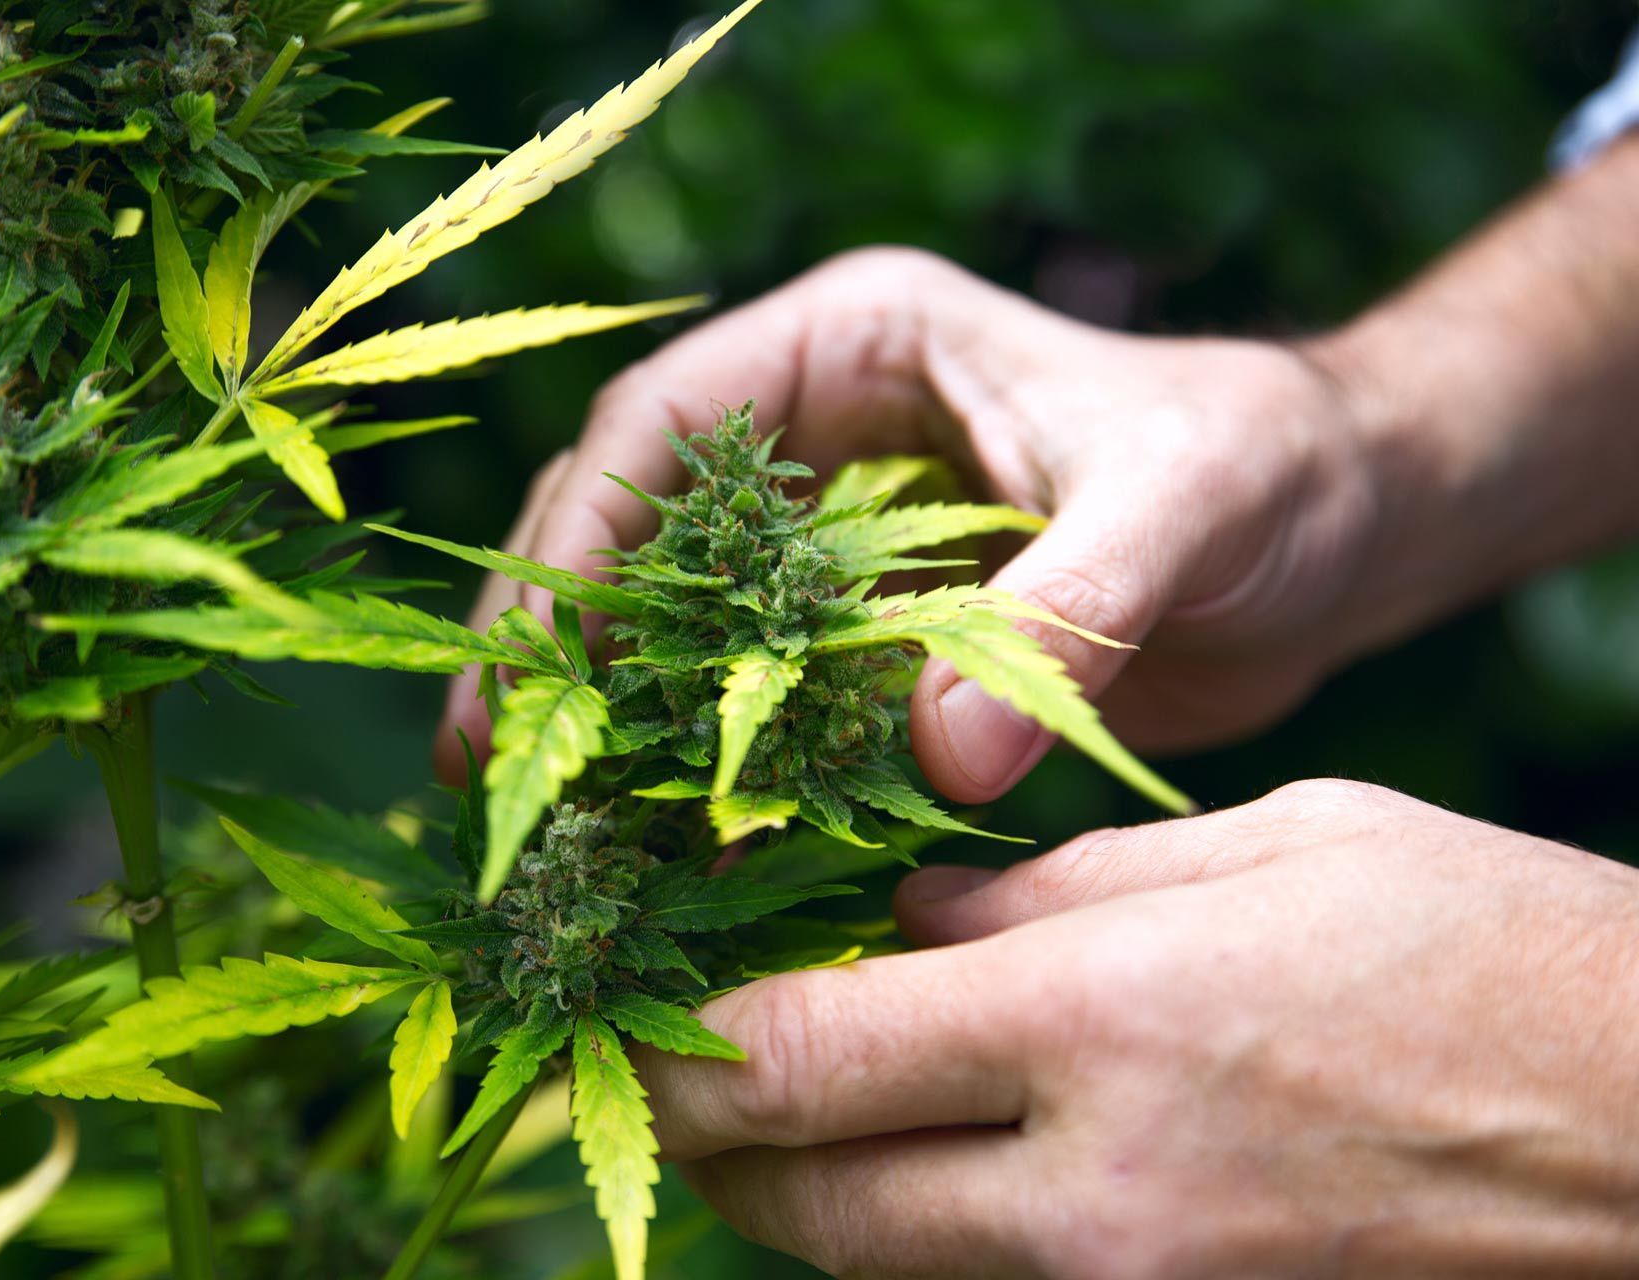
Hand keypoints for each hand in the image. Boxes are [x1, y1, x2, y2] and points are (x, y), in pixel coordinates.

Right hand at [434, 247, 1391, 797]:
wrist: (1334, 531)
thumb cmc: (1268, 472)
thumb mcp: (1184, 509)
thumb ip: (1065, 613)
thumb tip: (939, 755)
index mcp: (858, 343)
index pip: (665, 422)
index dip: (583, 540)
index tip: (540, 666)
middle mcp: (817, 427)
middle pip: (628, 521)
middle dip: (553, 637)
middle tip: (486, 767)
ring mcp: (830, 530)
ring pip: (668, 612)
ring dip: (604, 713)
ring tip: (543, 825)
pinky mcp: (860, 624)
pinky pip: (748, 691)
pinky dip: (702, 764)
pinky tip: (664, 848)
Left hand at [639, 780, 1638, 1278]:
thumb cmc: (1481, 947)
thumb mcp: (1258, 849)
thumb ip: (1045, 893)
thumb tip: (896, 924)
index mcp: (1097, 1024)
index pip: (792, 1059)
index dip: (674, 1041)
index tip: (624, 998)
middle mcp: (1088, 1191)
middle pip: (797, 1204)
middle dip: (706, 1136)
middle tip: (670, 1056)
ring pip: (873, 1269)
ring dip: (801, 1190)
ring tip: (785, 1094)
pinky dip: (915, 1233)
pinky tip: (927, 1152)